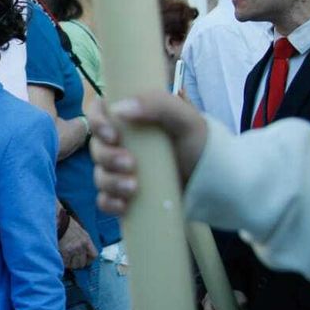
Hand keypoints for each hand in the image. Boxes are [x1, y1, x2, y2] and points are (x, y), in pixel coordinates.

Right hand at [58, 216, 96, 270]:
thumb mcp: (80, 231)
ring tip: (66, 259)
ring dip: (70, 264)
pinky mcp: (65, 252)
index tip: (85, 261)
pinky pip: (65, 263)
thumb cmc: (66, 224)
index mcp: (86, 240)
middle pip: (83, 263)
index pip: (94, 255)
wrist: (57, 221)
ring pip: (74, 265)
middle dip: (77, 263)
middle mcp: (81, 245)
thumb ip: (83, 241)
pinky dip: (63, 262)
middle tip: (72, 261)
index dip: (89, 260)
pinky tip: (61, 257)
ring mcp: (74, 249)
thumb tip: (83, 252)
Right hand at [90, 92, 210, 216]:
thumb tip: (119, 109)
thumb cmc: (200, 144)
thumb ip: (157, 104)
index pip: (98, 112)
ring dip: (110, 182)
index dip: (96, 122)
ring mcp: (121, 170)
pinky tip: (124, 205)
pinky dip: (109, 202)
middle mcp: (122, 143)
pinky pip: (105, 200)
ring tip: (133, 188)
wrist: (213, 181)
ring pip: (100, 175)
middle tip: (130, 164)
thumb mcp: (186, 119)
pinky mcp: (124, 194)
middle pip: (96, 147)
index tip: (113, 135)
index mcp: (131, 118)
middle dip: (108, 157)